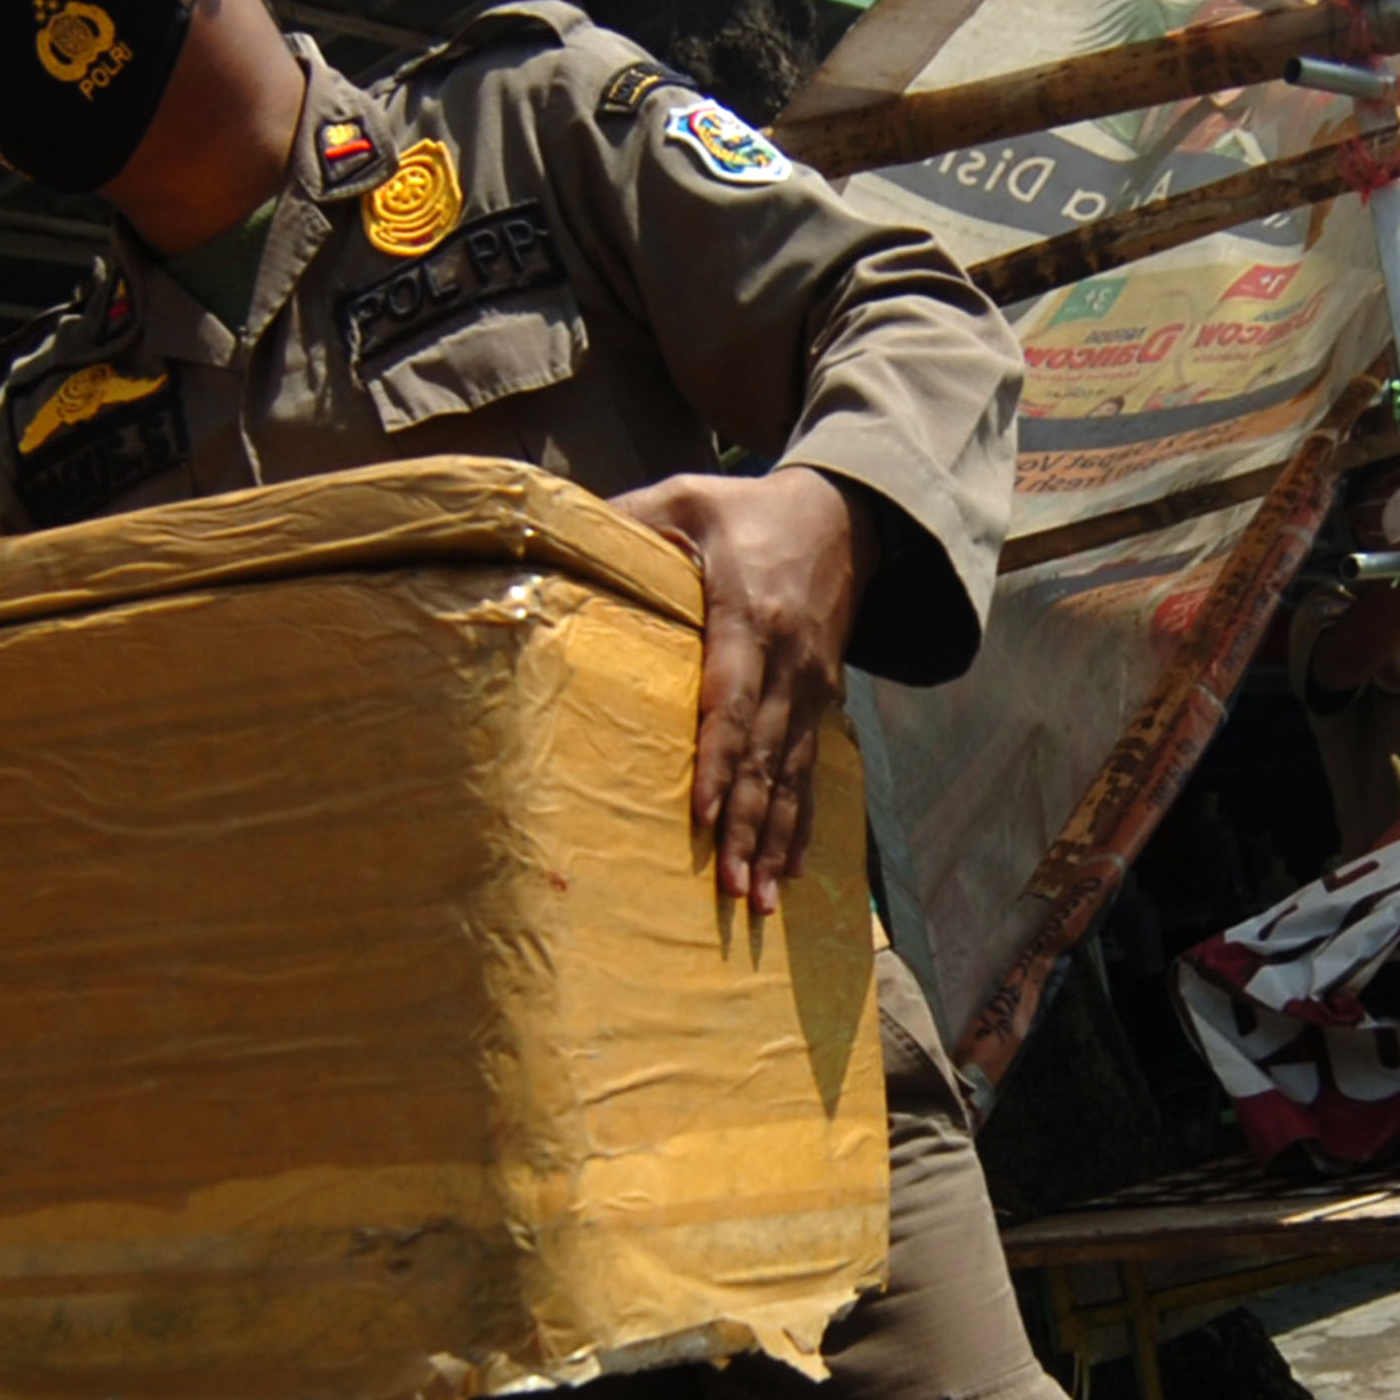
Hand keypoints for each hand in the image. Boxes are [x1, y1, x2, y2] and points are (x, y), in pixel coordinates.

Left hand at [608, 466, 878, 912]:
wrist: (844, 513)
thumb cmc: (744, 509)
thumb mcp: (683, 498)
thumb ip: (626, 519)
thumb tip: (555, 538)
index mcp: (748, 614)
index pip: (731, 698)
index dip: (718, 760)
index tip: (703, 814)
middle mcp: (788, 661)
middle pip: (765, 755)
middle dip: (748, 826)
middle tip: (732, 889)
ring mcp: (811, 685)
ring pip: (791, 775)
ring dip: (775, 841)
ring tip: (759, 901)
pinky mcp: (822, 699)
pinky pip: (811, 771)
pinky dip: (803, 823)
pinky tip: (793, 870)